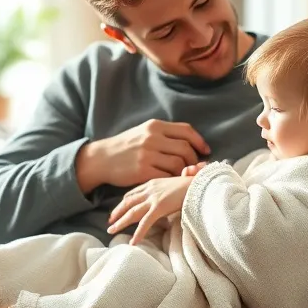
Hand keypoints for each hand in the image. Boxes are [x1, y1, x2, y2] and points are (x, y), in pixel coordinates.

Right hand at [76, 120, 209, 192]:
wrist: (102, 158)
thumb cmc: (126, 146)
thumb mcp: (144, 132)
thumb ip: (164, 134)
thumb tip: (189, 142)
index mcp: (154, 126)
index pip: (186, 130)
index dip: (199, 141)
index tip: (205, 150)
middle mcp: (152, 138)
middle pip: (185, 148)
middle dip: (193, 160)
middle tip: (193, 167)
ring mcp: (147, 154)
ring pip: (178, 163)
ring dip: (183, 171)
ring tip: (181, 174)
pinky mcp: (142, 171)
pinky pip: (167, 176)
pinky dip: (172, 179)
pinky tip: (170, 181)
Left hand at [107, 175, 194, 244]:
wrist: (202, 182)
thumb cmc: (194, 183)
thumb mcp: (176, 184)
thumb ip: (169, 190)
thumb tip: (167, 197)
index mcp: (153, 182)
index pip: (134, 193)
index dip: (124, 202)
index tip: (118, 209)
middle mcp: (150, 189)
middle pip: (128, 202)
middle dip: (117, 212)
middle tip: (109, 222)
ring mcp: (154, 198)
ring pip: (132, 213)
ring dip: (120, 222)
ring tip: (111, 231)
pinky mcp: (159, 207)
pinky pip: (145, 223)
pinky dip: (138, 233)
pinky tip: (133, 242)